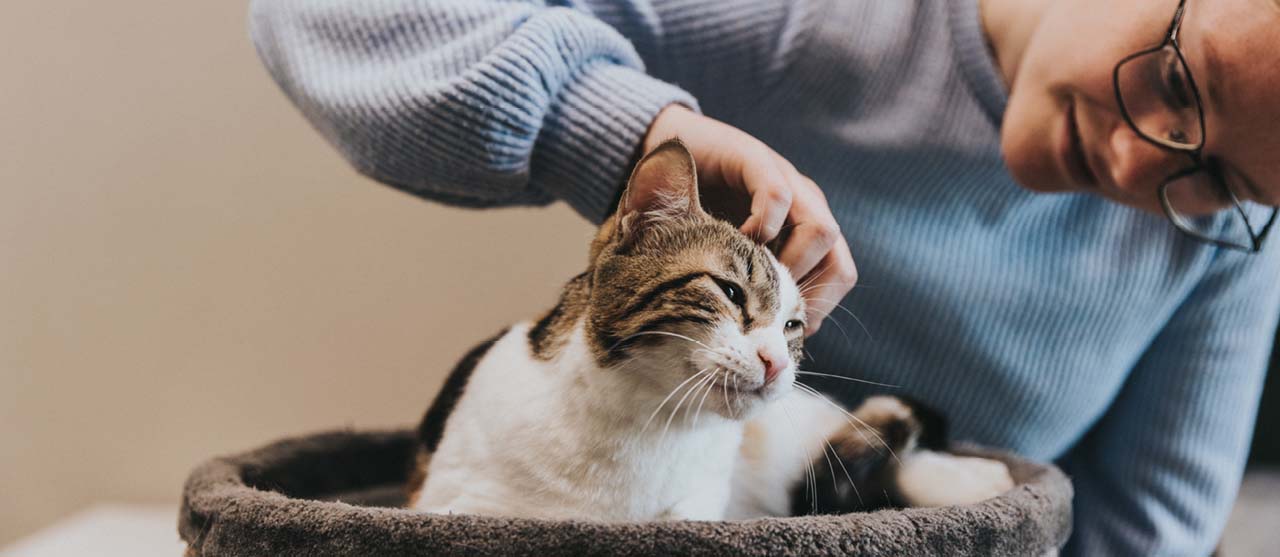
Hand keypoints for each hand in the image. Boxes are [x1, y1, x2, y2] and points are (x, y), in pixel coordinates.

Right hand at [643, 105, 856, 334]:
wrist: (663, 148)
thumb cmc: (696, 212)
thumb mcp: (730, 256)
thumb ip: (753, 285)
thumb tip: (769, 341)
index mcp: (807, 230)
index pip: (839, 275)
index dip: (818, 308)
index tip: (784, 330)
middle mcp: (807, 206)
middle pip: (840, 261)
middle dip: (810, 294)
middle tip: (771, 312)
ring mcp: (786, 181)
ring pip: (821, 231)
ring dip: (790, 265)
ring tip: (754, 279)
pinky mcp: (757, 160)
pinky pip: (776, 196)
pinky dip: (762, 225)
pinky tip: (736, 241)